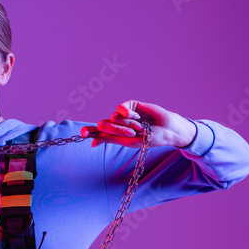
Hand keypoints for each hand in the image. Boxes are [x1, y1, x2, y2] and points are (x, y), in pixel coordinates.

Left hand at [80, 101, 197, 148]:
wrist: (166, 129)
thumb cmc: (149, 138)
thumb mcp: (128, 141)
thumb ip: (110, 139)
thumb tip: (91, 143)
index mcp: (115, 135)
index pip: (97, 132)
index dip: (88, 132)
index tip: (82, 134)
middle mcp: (117, 124)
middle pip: (104, 125)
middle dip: (116, 130)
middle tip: (131, 133)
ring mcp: (123, 114)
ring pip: (114, 117)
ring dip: (127, 124)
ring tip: (140, 126)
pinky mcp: (130, 105)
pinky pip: (121, 108)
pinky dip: (129, 114)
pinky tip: (138, 116)